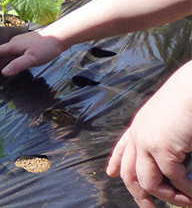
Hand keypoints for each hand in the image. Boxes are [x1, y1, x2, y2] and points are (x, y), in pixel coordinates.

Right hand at [0, 30, 64, 75]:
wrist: (60, 35)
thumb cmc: (46, 47)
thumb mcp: (31, 59)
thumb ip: (16, 65)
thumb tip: (3, 72)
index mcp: (13, 45)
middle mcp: (15, 42)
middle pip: (3, 52)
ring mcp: (22, 41)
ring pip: (10, 51)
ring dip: (5, 59)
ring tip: (4, 68)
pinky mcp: (29, 42)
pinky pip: (17, 50)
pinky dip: (13, 57)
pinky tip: (18, 61)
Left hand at [106, 63, 191, 207]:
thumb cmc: (190, 99)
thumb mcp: (173, 121)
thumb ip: (168, 141)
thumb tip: (174, 162)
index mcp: (141, 124)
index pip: (124, 147)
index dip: (116, 161)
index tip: (110, 173)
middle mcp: (139, 134)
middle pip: (130, 172)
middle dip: (139, 195)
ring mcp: (146, 141)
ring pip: (148, 182)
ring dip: (169, 198)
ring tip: (186, 204)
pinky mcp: (160, 147)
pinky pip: (171, 179)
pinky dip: (185, 192)